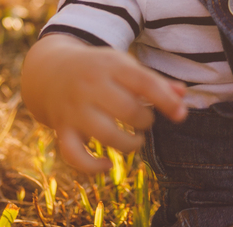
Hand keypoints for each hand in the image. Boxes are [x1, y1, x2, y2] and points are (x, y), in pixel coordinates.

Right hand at [21, 35, 186, 173]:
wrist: (49, 71)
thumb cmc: (98, 69)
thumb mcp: (124, 66)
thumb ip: (154, 82)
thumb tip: (183, 96)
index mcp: (110, 65)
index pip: (144, 82)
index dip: (166, 101)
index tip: (181, 115)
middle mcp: (90, 85)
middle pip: (127, 110)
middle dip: (145, 121)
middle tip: (145, 121)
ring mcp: (74, 108)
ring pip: (106, 135)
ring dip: (129, 145)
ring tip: (136, 141)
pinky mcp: (62, 129)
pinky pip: (74, 155)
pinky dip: (92, 166)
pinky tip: (106, 164)